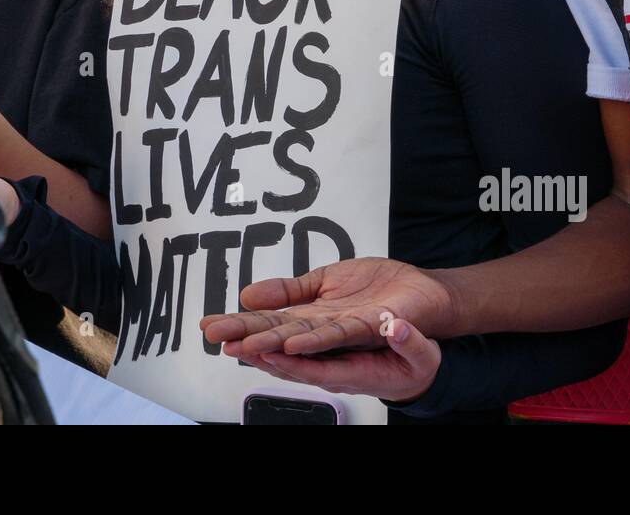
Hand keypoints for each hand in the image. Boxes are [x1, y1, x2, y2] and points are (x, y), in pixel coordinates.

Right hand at [199, 256, 455, 357]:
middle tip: (216, 341)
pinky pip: (338, 335)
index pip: (268, 321)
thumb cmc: (376, 288)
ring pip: (302, 340)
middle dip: (247, 339)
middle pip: (278, 334)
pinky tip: (294, 341)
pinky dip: (315, 339)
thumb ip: (288, 289)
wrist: (422, 290)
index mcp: (309, 317)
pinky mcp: (368, 326)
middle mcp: (322, 330)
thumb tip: (249, 294)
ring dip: (274, 347)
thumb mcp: (323, 280)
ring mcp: (344, 331)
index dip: (239, 325)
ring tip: (245, 348)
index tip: (208, 326)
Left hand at [237, 318, 441, 403]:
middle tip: (226, 340)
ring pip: (281, 339)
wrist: (422, 343)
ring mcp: (325, 343)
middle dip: (255, 347)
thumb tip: (396, 328)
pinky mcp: (324, 322)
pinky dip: (268, 319)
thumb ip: (408, 341)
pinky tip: (248, 311)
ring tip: (221, 329)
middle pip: (287, 354)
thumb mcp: (421, 352)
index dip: (291, 361)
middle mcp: (332, 360)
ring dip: (251, 334)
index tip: (267, 351)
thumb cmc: (417, 358)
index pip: (316, 368)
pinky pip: (291, 324)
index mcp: (354, 371)